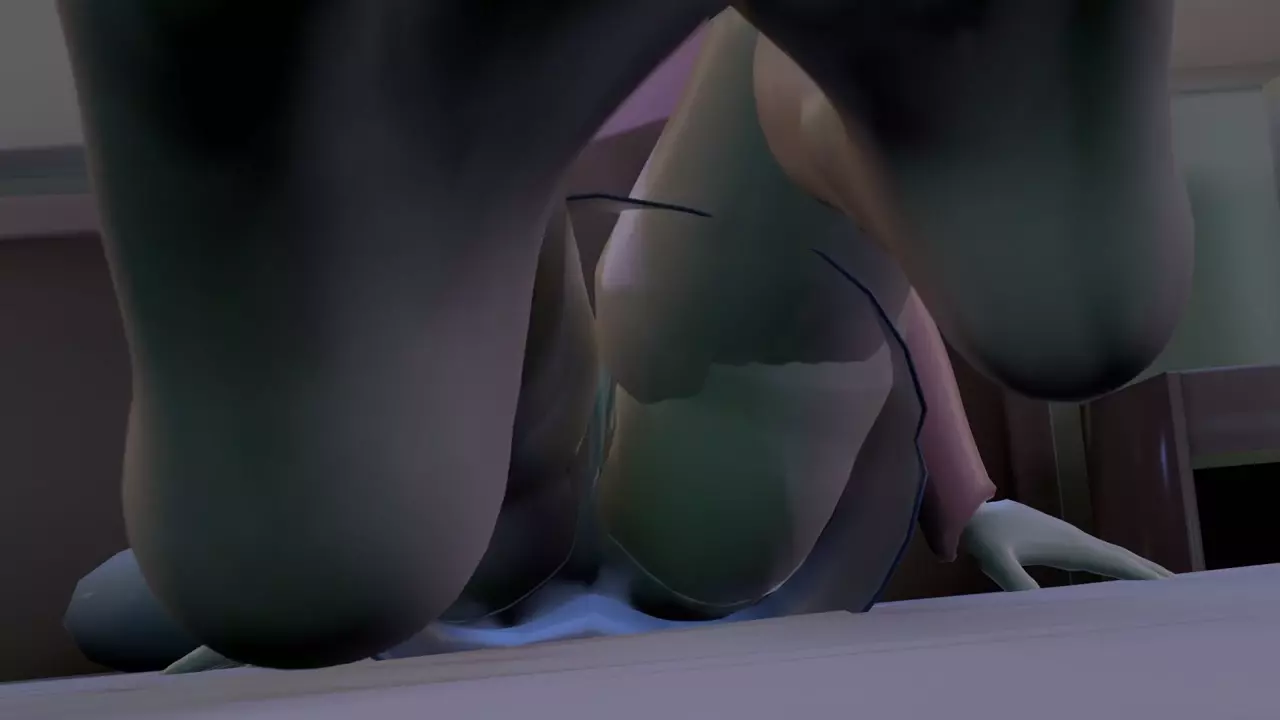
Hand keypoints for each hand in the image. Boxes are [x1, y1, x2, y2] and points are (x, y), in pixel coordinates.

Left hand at [960, 500, 1173, 590]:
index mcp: (1067, 545)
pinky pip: (1095, 555)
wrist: (968, 510)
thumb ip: (1014, 579)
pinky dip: (1116, 564)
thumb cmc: (982, 535)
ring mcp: (1067, 539)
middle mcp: (1073, 539)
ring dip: (1137, 567)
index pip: (1114, 562)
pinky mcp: (1058, 542)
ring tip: (1162, 582)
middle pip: (1121, 556)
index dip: (1142, 575)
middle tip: (1184, 588)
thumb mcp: (995, 559)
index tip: (1171, 587)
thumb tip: (1037, 603)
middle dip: (1151, 571)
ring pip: (1110, 555)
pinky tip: (1118, 573)